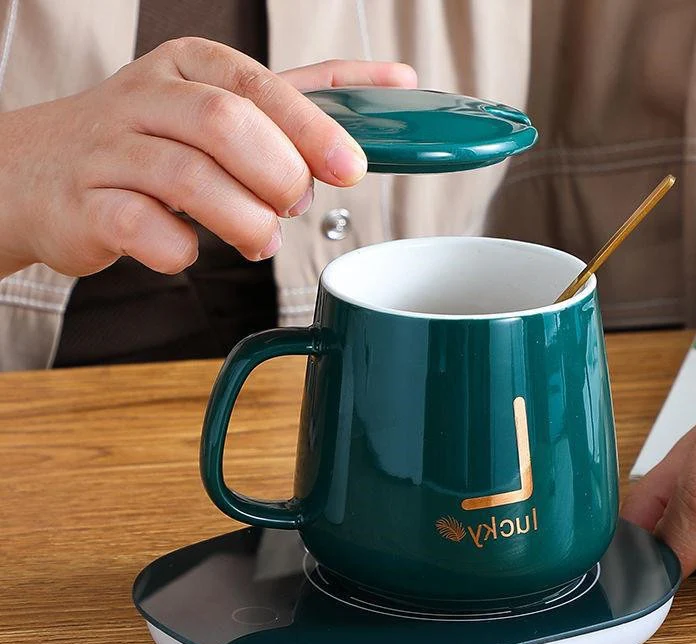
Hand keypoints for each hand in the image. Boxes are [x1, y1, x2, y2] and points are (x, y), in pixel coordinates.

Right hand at [0, 38, 415, 277]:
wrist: (36, 172)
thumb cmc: (145, 145)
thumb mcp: (215, 111)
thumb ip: (293, 112)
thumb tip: (385, 98)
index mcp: (191, 68)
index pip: (260, 84)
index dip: (312, 127)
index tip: (351, 165)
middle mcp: (147, 99)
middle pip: (227, 124)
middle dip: (278, 175)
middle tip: (292, 206)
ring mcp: (110, 150)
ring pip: (190, 178)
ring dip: (242, 219)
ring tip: (258, 238)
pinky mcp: (85, 204)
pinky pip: (141, 227)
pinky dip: (178, 248)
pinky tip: (188, 248)